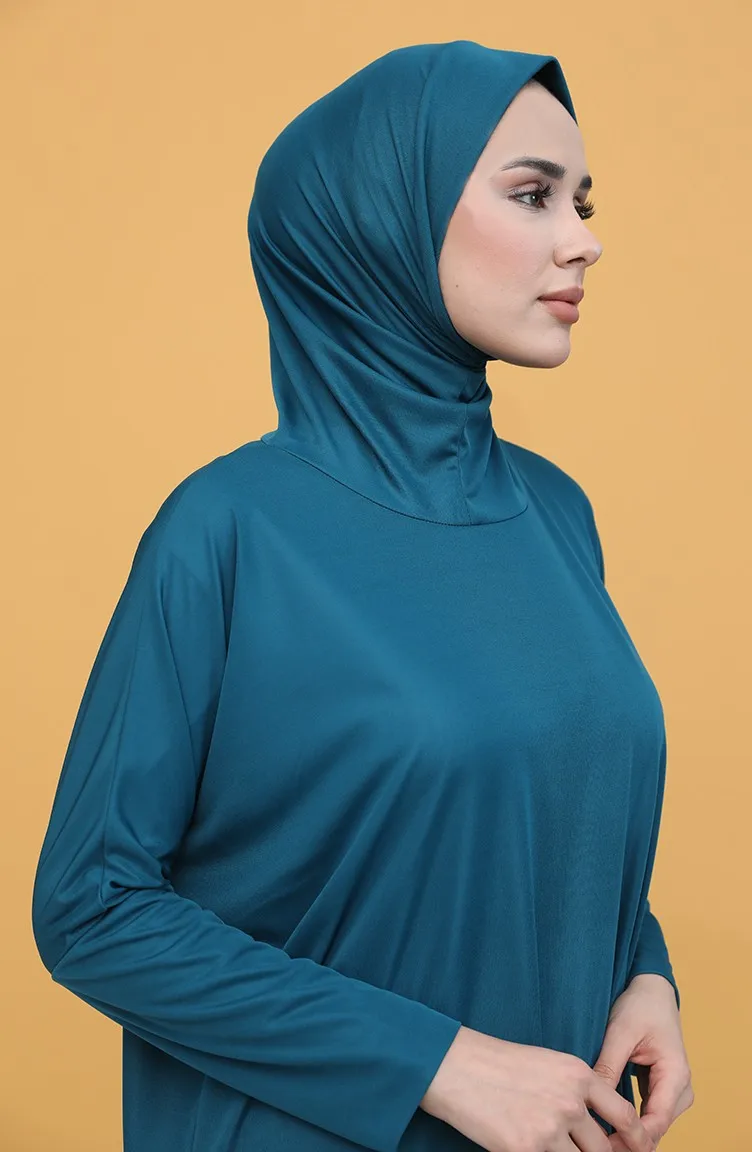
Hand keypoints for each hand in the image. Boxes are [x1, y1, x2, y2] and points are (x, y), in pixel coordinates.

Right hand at [421, 1024, 655, 1151]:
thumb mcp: (546, 1064)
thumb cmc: (497, 1063)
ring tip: (550, 1145)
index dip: (636, 1138)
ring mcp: (550, 1128)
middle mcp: (571, 1101)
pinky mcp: (527, 1149)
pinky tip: (532, 1149)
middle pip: (603, 1147)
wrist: (456, 1066)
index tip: (640, 1149)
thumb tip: (593, 1125)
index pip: (624, 1115)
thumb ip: (575, 1090)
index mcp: (578, 1074)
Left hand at [592, 974, 693, 1148]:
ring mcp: (674, 1091)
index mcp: (675, 1074)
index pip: (656, 1121)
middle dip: (628, 1140)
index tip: (604, 1145)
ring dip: (628, 1134)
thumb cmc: (640, 1006)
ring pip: (652, 1126)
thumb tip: (592, 1100)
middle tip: (596, 1146)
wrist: (652, 990)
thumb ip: (609, 1065)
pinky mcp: (662, 1090)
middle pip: (656, 1128)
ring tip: (598, 1139)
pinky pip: (649, 1116)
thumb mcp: (620, 1032)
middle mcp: (680, 1088)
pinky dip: (630, 1122)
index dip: (632, 1138)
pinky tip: (607, 1126)